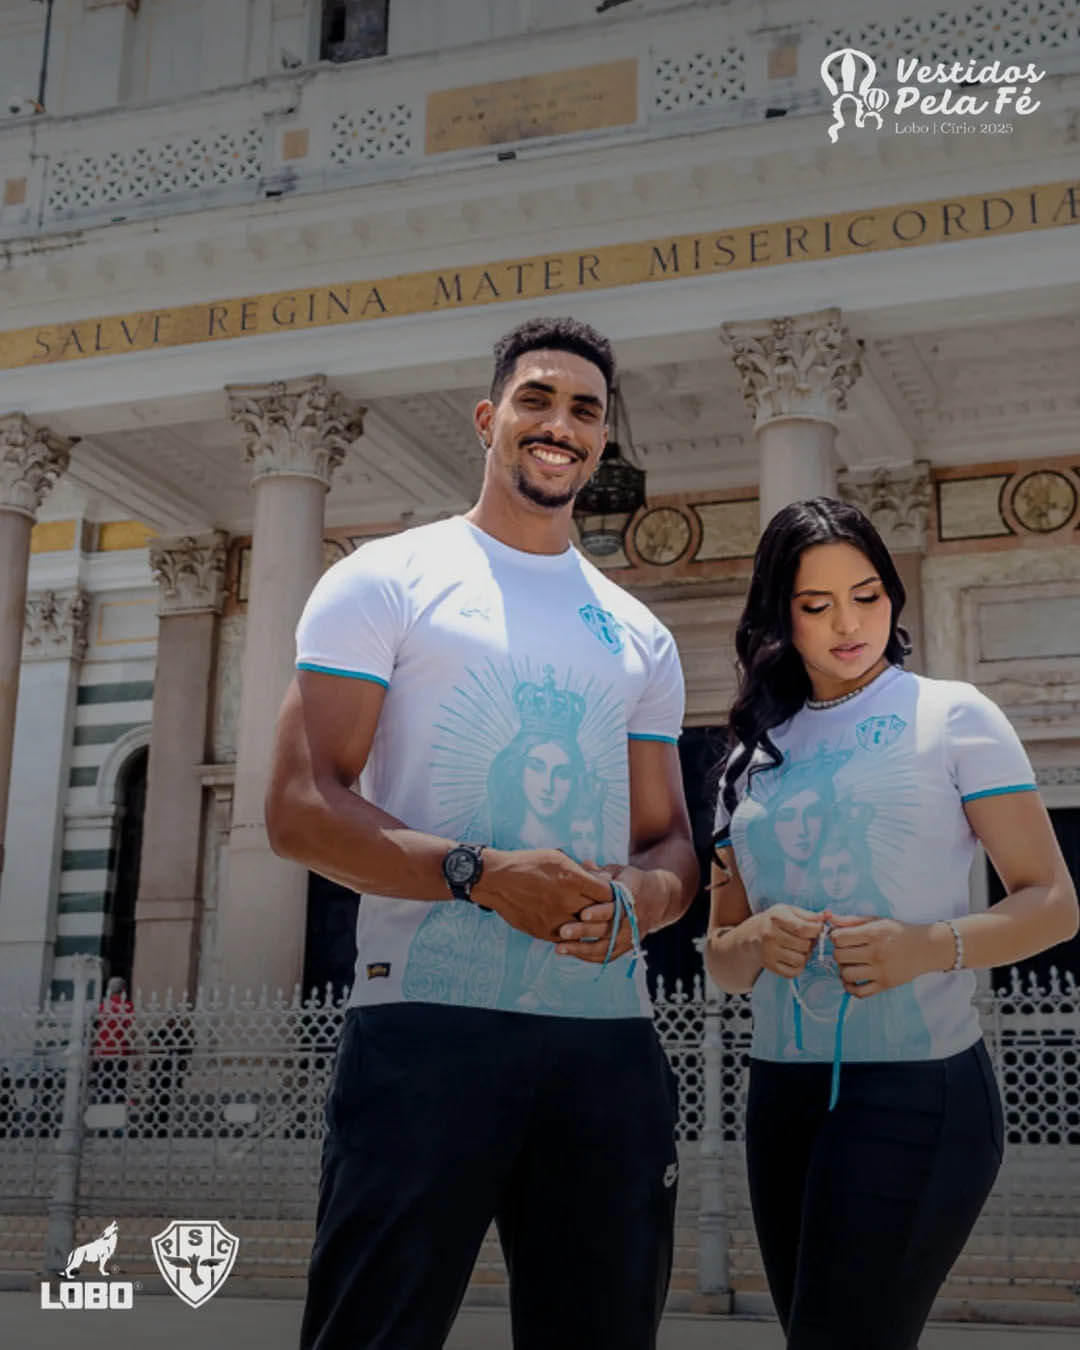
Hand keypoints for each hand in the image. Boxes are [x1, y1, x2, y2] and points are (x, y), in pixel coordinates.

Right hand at [471, 848, 612, 942]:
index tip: (607, 892)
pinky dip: (571, 932)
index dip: (610, 893)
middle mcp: (566, 901)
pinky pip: (567, 938)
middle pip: (599, 913)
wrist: (496, 880)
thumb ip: (583, 870)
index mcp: (572, 879)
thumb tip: (605, 878)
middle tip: (602, 907)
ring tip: (585, 916)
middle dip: (602, 910)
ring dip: (588, 924)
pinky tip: (569, 923)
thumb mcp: (558, 857)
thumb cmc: (528, 864)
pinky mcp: (544, 932)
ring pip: (585, 929)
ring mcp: (555, 919)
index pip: (607, 893)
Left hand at [553, 863, 665, 964]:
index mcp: (630, 897)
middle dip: (584, 931)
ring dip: (581, 948)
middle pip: (607, 929)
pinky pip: (605, 956)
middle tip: (563, 931)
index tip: (583, 913)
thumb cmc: (628, 881)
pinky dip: (587, 956)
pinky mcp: (625, 947)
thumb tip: (584, 865)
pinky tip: (569, 952)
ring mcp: (628, 936)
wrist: (656, 900)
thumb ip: (601, 872)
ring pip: (604, 947)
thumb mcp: (619, 871)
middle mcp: (631, 919)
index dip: (600, 912)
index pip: (615, 906)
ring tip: (559, 948)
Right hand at [754, 905, 825, 978]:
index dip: (816, 930)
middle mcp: (770, 935)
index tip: (818, 929)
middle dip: (811, 943)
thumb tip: (828, 915)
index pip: (803, 928)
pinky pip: (793, 972)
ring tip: (800, 949)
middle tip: (807, 939)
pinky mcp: (769, 965)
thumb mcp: (788, 911)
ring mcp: (768, 952)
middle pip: (804, 945)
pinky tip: (794, 958)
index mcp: (776, 918)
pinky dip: (798, 967)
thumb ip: (808, 915)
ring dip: (805, 956)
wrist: (752, 935)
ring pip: (800, 960)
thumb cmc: (774, 921)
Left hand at [828, 912, 936, 997]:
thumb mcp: (876, 921)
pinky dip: (851, 988)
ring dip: (843, 970)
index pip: (838, 938)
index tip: (841, 937)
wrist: (925, 948)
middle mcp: (876, 953)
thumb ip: (850, 920)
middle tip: (846, 951)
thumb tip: (827, 918)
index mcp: (873, 934)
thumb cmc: (897, 932)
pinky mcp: (885, 985)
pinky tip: (853, 979)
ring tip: (850, 964)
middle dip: (838, 953)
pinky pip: (860, 993)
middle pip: (839, 956)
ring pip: (846, 975)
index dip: (835, 937)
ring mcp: (881, 971)